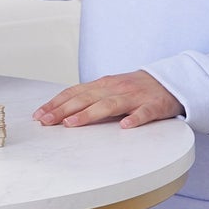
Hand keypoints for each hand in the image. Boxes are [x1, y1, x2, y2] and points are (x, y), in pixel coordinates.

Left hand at [34, 71, 184, 129]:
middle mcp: (114, 88)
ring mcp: (134, 96)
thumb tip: (62, 110)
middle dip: (63, 110)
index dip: (55, 103)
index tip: (39, 115)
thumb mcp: (109, 89)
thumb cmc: (134, 89)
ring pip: (109, 105)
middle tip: (46, 121)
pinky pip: (143, 113)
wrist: (169, 82)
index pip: (73, 93)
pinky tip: (125, 126)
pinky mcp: (153, 106)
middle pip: (85, 98)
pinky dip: (134, 119)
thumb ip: (89, 98)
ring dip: (88, 114)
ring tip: (71, 123)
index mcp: (102, 85)